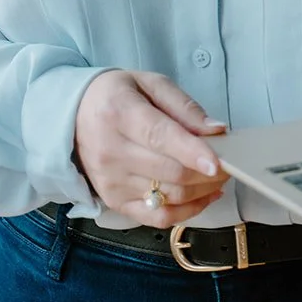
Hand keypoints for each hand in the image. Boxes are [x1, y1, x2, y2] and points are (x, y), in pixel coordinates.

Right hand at [73, 69, 229, 226]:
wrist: (72, 116)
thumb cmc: (117, 96)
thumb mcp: (150, 84)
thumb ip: (184, 106)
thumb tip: (216, 130)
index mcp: (119, 114)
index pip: (160, 137)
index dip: (192, 152)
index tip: (218, 162)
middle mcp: (112, 152)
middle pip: (169, 172)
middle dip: (208, 173)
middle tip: (229, 163)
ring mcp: (112, 182)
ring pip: (168, 197)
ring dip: (202, 191)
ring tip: (219, 177)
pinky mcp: (114, 202)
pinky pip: (157, 218)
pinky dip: (187, 212)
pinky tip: (203, 197)